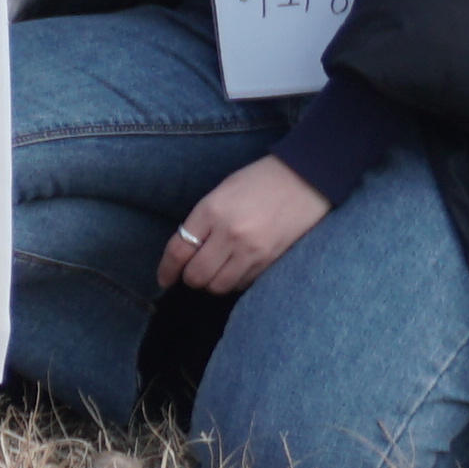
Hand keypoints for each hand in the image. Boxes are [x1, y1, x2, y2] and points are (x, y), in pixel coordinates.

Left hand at [160, 154, 330, 297]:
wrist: (304, 181)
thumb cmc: (258, 181)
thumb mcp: (220, 193)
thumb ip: (202, 221)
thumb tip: (186, 250)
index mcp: (211, 211)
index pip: (179, 250)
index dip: (167, 269)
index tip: (164, 278)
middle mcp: (229, 235)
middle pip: (196, 275)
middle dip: (189, 278)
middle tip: (191, 272)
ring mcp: (252, 251)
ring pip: (219, 286)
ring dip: (211, 283)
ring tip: (213, 271)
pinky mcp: (270, 262)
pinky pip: (242, 284)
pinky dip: (233, 282)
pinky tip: (235, 269)